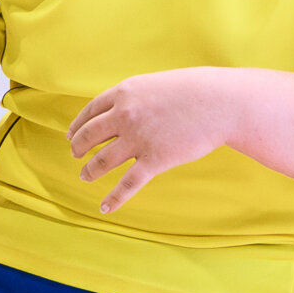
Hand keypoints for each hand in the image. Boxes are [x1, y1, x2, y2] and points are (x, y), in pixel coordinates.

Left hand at [68, 69, 234, 214]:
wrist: (221, 103)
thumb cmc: (195, 91)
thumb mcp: (157, 85)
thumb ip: (136, 98)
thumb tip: (123, 112)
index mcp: (124, 93)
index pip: (90, 111)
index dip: (77, 125)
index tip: (72, 135)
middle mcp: (125, 115)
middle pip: (90, 136)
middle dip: (79, 148)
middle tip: (76, 155)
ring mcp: (138, 139)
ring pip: (102, 161)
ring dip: (90, 170)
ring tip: (85, 175)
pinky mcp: (154, 160)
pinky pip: (127, 184)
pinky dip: (114, 198)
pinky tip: (104, 207)